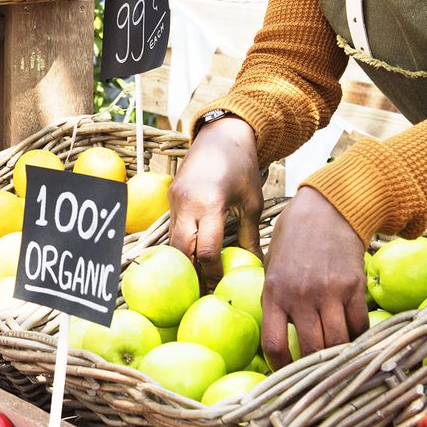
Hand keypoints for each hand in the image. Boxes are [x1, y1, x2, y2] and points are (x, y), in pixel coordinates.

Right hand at [169, 116, 262, 285]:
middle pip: (181, 251)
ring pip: (172, 241)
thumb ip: (250, 236)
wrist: (221, 135)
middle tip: (204, 291)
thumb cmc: (242, 167)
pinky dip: (181, 243)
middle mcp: (186, 203)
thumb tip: (256, 268)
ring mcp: (174, 200)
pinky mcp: (170, 196)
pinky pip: (173, 227)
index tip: (221, 288)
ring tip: (198, 278)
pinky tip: (193, 254)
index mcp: (210, 204)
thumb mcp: (252, 202)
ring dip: (184, 260)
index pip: (205, 251)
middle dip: (191, 273)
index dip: (212, 273)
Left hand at [261, 187, 367, 369]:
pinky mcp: (354, 288)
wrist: (325, 211)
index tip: (284, 372)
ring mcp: (329, 292)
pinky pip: (359, 326)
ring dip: (336, 356)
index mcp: (274, 291)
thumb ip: (274, 299)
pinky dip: (357, 336)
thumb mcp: (271, 267)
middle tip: (313, 374)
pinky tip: (350, 336)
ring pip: (337, 343)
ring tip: (333, 359)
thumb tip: (276, 334)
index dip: (279, 366)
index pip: (273, 342)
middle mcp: (300, 295)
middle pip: (310, 350)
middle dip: (312, 368)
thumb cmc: (292, 239)